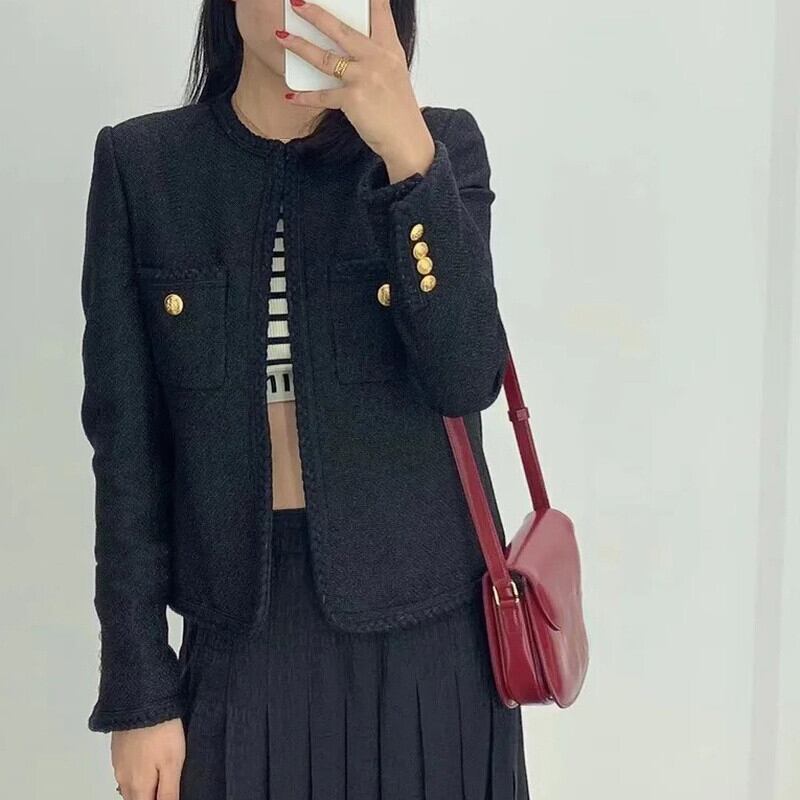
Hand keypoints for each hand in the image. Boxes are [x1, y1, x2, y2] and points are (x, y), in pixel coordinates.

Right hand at [111, 718, 184, 799]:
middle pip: (137, 799)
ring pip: (130, 787)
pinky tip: (147, 763)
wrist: (140, 699)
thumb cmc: (159, 729)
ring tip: (158, 780)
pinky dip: (136, 774)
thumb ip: (169, 792)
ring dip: (142, 788)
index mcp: (138, 787)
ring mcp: (119, 764)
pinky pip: (126, 771)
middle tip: (165, 789)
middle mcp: (124, 779)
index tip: (168, 794)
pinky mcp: (118, 750)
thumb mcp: (173, 763)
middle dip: (149, 796)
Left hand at [277, 0, 434, 181]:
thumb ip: (376, 54)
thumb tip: (349, 44)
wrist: (405, 139)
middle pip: (341, 30)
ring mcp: (364, 78)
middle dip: (316, 14)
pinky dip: (305, 97)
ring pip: (325, 58)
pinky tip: (291, 96)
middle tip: (297, 3)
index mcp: (390, 49)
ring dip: (300, 47)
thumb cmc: (399, 109)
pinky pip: (322, 96)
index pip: (380, 12)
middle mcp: (377, 59)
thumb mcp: (394, 73)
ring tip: (282, 38)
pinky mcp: (352, 100)